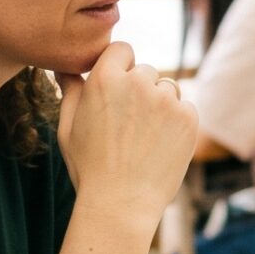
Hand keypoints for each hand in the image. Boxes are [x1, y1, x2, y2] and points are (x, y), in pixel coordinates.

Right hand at [55, 42, 196, 223]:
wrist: (121, 204)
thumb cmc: (89, 168)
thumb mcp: (68, 128)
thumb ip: (71, 92)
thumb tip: (66, 68)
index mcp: (104, 79)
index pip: (122, 49)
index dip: (120, 66)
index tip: (118, 87)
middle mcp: (137, 82)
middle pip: (145, 71)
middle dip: (139, 90)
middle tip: (128, 125)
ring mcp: (166, 99)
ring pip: (166, 89)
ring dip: (159, 105)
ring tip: (143, 138)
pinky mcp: (188, 117)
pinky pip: (184, 107)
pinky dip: (176, 122)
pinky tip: (159, 146)